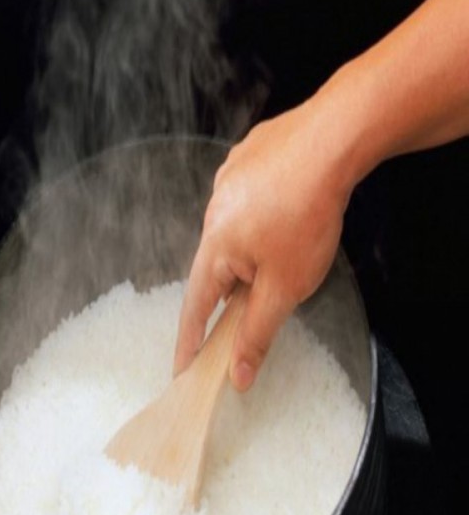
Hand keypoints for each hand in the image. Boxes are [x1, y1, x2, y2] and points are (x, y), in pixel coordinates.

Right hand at [174, 97, 351, 390]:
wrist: (332, 139)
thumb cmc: (307, 215)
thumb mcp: (285, 288)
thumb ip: (257, 334)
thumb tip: (237, 375)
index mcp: (215, 248)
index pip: (196, 308)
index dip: (190, 343)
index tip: (182, 370)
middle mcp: (213, 211)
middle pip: (217, 267)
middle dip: (235, 290)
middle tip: (261, 302)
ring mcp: (230, 179)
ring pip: (235, 230)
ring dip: (252, 250)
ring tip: (286, 250)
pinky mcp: (250, 157)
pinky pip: (250, 197)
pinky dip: (264, 214)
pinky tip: (289, 211)